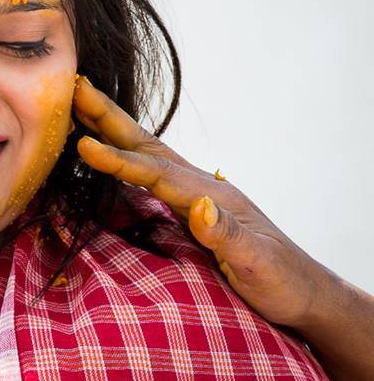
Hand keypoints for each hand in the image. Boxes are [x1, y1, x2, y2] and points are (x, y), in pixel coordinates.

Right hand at [72, 75, 328, 330]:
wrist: (305, 293)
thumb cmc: (283, 282)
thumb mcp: (258, 263)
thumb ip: (228, 235)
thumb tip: (200, 207)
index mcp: (212, 196)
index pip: (157, 173)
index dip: (119, 161)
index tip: (84, 146)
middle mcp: (199, 188)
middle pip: (146, 146)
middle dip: (109, 117)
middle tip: (75, 87)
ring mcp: (192, 197)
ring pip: (144, 155)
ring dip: (110, 131)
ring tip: (78, 109)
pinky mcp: (185, 211)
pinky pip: (144, 176)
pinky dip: (119, 158)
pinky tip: (103, 154)